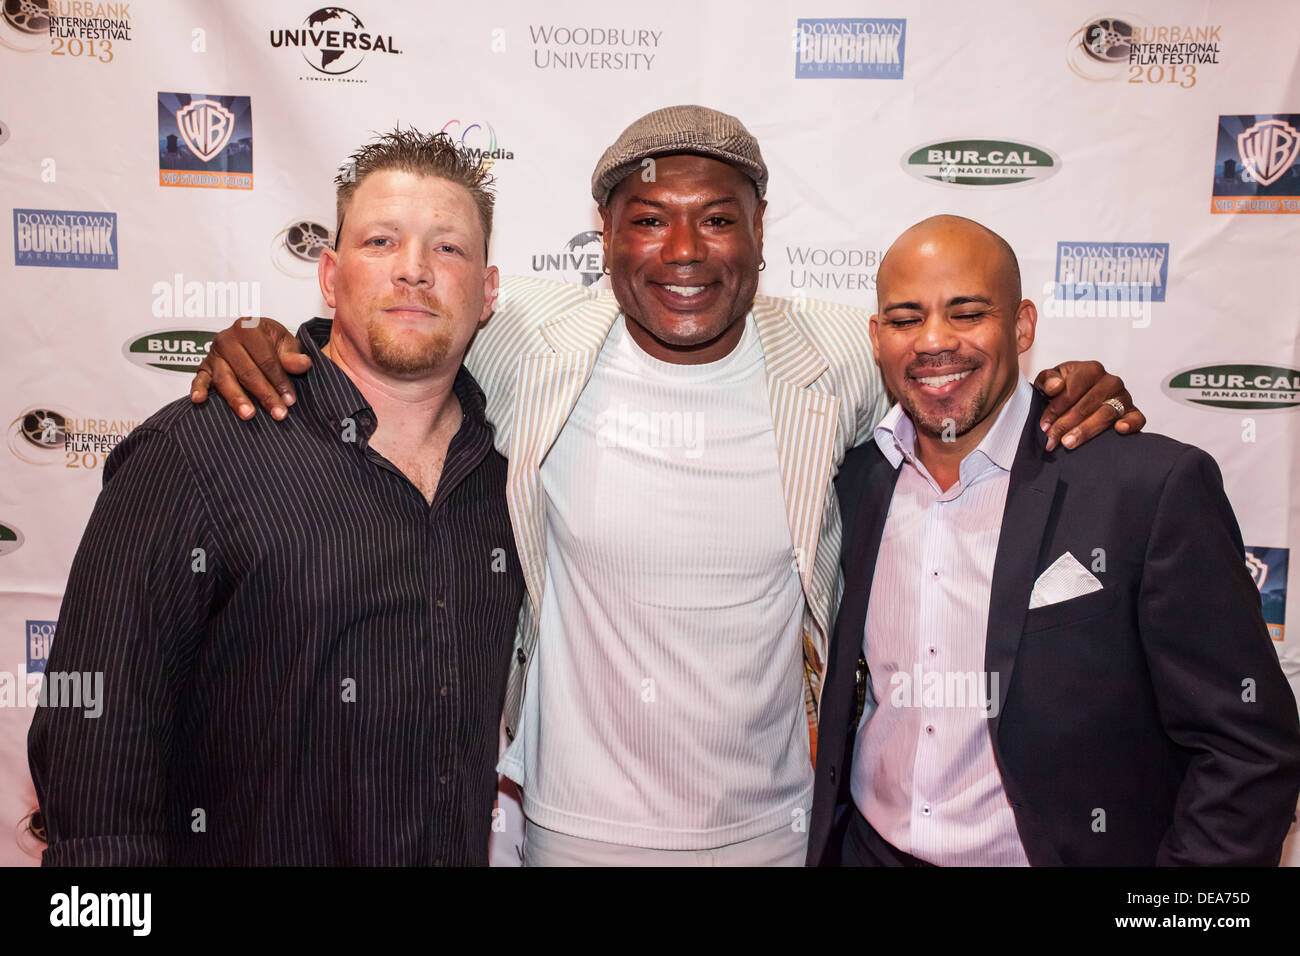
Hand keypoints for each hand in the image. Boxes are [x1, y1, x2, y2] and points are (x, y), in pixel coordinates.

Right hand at [189, 317, 310, 420]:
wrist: (254, 338)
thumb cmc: (271, 342)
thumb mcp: (286, 344)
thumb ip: (293, 355)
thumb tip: (303, 364)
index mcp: (250, 328)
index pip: (266, 359)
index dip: (279, 380)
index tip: (290, 400)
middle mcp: (228, 338)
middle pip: (247, 371)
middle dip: (264, 394)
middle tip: (278, 413)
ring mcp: (214, 353)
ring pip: (225, 378)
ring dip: (237, 398)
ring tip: (249, 415)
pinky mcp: (204, 366)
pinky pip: (199, 378)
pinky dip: (198, 388)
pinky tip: (199, 400)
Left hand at [1033, 360, 1145, 450]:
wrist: (1078, 397)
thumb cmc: (1062, 388)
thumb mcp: (1049, 380)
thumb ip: (1048, 380)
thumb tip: (1055, 387)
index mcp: (1090, 370)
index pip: (1072, 391)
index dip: (1055, 409)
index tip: (1044, 426)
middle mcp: (1110, 381)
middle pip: (1087, 405)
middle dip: (1066, 424)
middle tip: (1052, 440)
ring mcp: (1123, 397)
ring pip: (1106, 413)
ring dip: (1086, 430)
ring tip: (1068, 443)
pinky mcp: (1133, 412)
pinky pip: (1137, 418)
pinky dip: (1131, 423)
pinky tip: (1119, 429)